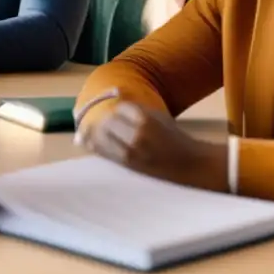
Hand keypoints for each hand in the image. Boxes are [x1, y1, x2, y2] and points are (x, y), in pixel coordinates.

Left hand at [81, 102, 227, 192]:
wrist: (190, 165)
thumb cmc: (174, 138)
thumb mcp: (157, 117)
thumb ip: (135, 111)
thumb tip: (109, 107)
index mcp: (145, 118)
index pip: (118, 108)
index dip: (112, 110)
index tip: (106, 111)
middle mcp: (136, 133)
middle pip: (106, 122)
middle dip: (99, 122)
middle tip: (90, 123)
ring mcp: (131, 150)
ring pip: (101, 138)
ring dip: (91, 134)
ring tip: (83, 133)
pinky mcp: (129, 165)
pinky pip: (104, 153)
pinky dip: (94, 146)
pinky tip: (86, 143)